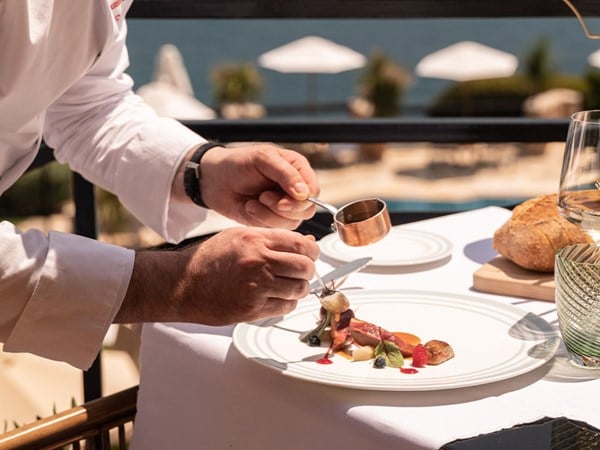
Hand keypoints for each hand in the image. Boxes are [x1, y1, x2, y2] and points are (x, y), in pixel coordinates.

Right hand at [117, 227, 319, 324]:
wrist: (183, 284)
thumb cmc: (209, 258)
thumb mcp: (239, 236)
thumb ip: (272, 238)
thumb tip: (306, 243)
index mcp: (256, 241)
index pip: (301, 244)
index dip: (312, 251)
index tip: (310, 254)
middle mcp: (258, 262)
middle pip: (305, 267)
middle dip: (308, 270)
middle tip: (301, 271)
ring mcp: (256, 287)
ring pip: (299, 290)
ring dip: (298, 288)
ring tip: (287, 285)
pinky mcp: (252, 309)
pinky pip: (285, 307)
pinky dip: (286, 303)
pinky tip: (276, 297)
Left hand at [200, 143, 318, 228]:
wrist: (214, 180)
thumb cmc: (237, 163)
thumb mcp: (262, 159)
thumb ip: (286, 173)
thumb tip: (304, 192)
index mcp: (297, 169)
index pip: (313, 191)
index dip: (301, 200)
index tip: (283, 200)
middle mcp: (294, 189)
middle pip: (306, 210)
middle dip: (283, 208)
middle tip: (264, 197)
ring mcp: (284, 206)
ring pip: (292, 222)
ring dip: (269, 214)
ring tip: (253, 202)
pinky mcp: (271, 220)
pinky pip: (276, 229)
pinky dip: (261, 221)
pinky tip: (249, 208)